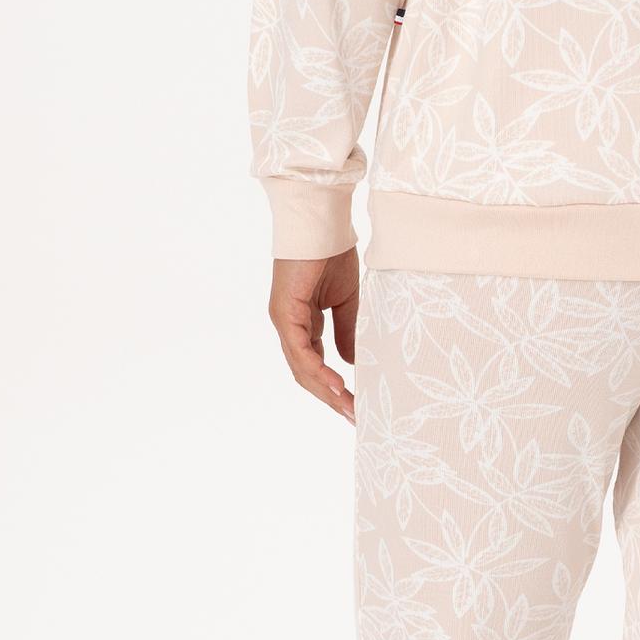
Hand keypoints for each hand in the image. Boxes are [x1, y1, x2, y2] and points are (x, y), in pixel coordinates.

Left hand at [268, 249, 359, 420]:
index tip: (356, 405)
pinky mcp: (284, 313)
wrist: (321, 222)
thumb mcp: (346, 301)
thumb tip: (351, 362)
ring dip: (326, 391)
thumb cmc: (332, 253)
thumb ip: (347, 331)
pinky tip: (337, 385)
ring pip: (302, 368)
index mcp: (302, 323)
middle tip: (355, 417)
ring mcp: (284, 321)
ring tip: (349, 409)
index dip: (333, 387)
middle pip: (306, 374)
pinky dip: (318, 370)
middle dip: (331, 398)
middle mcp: (289, 326)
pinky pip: (300, 350)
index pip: (315, 364)